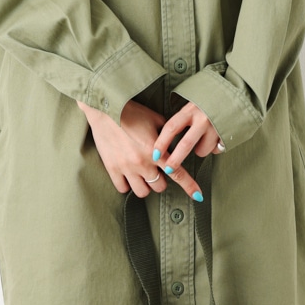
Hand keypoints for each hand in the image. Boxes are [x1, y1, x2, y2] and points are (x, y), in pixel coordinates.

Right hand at [78, 99, 204, 199]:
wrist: (106, 108)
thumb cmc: (132, 112)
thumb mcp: (156, 120)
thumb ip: (167, 135)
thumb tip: (176, 144)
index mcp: (156, 150)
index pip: (177, 173)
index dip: (189, 186)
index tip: (198, 196)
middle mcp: (142, 162)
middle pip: (159, 186)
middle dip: (160, 180)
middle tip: (155, 169)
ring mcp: (126, 167)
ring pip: (142, 192)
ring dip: (145, 185)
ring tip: (141, 175)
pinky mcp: (112, 169)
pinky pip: (123, 189)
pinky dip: (127, 185)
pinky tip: (128, 175)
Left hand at [151, 102, 222, 196]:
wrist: (231, 97)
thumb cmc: (207, 104)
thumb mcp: (192, 107)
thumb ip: (182, 120)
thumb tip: (166, 141)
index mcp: (190, 110)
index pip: (171, 128)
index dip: (162, 143)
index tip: (155, 154)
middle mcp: (203, 119)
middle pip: (186, 144)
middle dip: (175, 160)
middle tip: (168, 169)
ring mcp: (216, 128)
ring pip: (201, 151)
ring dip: (199, 150)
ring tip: (202, 140)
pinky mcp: (227, 136)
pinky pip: (215, 150)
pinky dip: (213, 148)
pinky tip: (215, 138)